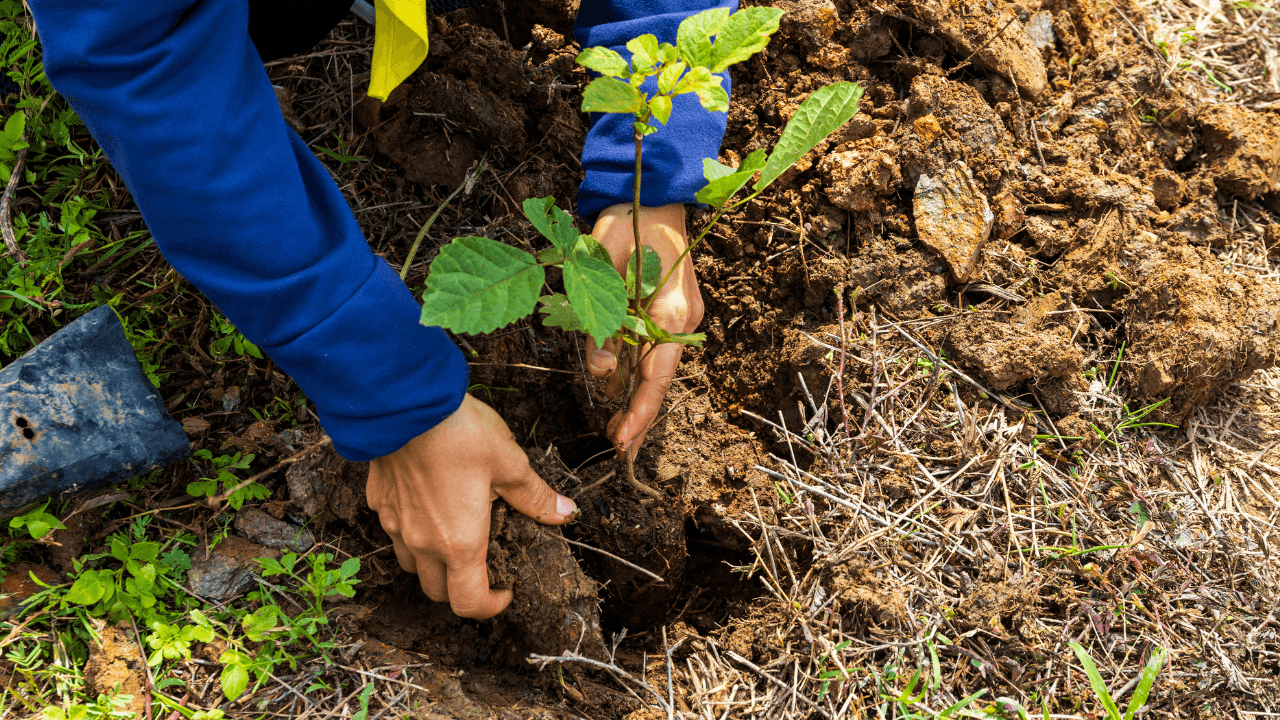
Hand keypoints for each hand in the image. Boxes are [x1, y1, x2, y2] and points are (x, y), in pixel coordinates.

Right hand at [365, 394, 577, 618]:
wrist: (403, 402)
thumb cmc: (458, 433)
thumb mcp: (509, 462)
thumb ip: (535, 495)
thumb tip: (565, 513)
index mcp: (459, 543)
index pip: (468, 603)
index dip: (490, 607)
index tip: (505, 591)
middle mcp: (422, 543)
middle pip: (437, 591)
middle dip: (462, 589)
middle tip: (484, 566)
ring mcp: (395, 524)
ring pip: (411, 565)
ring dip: (433, 564)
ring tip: (455, 536)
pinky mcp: (378, 501)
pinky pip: (395, 531)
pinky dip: (412, 532)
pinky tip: (428, 504)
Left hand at [585, 203, 703, 457]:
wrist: (654, 193)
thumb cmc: (626, 222)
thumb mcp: (601, 266)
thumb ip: (600, 320)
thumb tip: (603, 372)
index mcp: (671, 310)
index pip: (656, 375)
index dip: (639, 412)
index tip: (622, 441)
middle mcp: (684, 319)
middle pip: (661, 379)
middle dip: (641, 416)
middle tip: (620, 449)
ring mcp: (682, 315)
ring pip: (659, 368)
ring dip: (640, 398)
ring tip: (620, 430)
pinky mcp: (674, 310)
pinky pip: (657, 350)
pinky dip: (642, 374)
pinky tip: (626, 392)